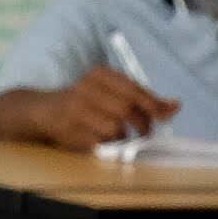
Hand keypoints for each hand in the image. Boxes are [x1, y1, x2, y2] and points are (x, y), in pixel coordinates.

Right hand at [21, 68, 176, 146]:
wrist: (42, 110)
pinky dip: (107, 143)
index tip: (165, 115)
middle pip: (127, 108)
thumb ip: (142, 99)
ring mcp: (76, 107)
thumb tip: (175, 106)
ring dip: (123, 136)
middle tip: (146, 132)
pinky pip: (99, 140)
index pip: (134, 89)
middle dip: (142, 124)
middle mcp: (87, 87)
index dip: (153, 104)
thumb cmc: (85, 102)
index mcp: (100, 74)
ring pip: (114, 126)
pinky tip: (101, 139)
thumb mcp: (112, 93)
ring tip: (120, 136)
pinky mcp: (68, 126)